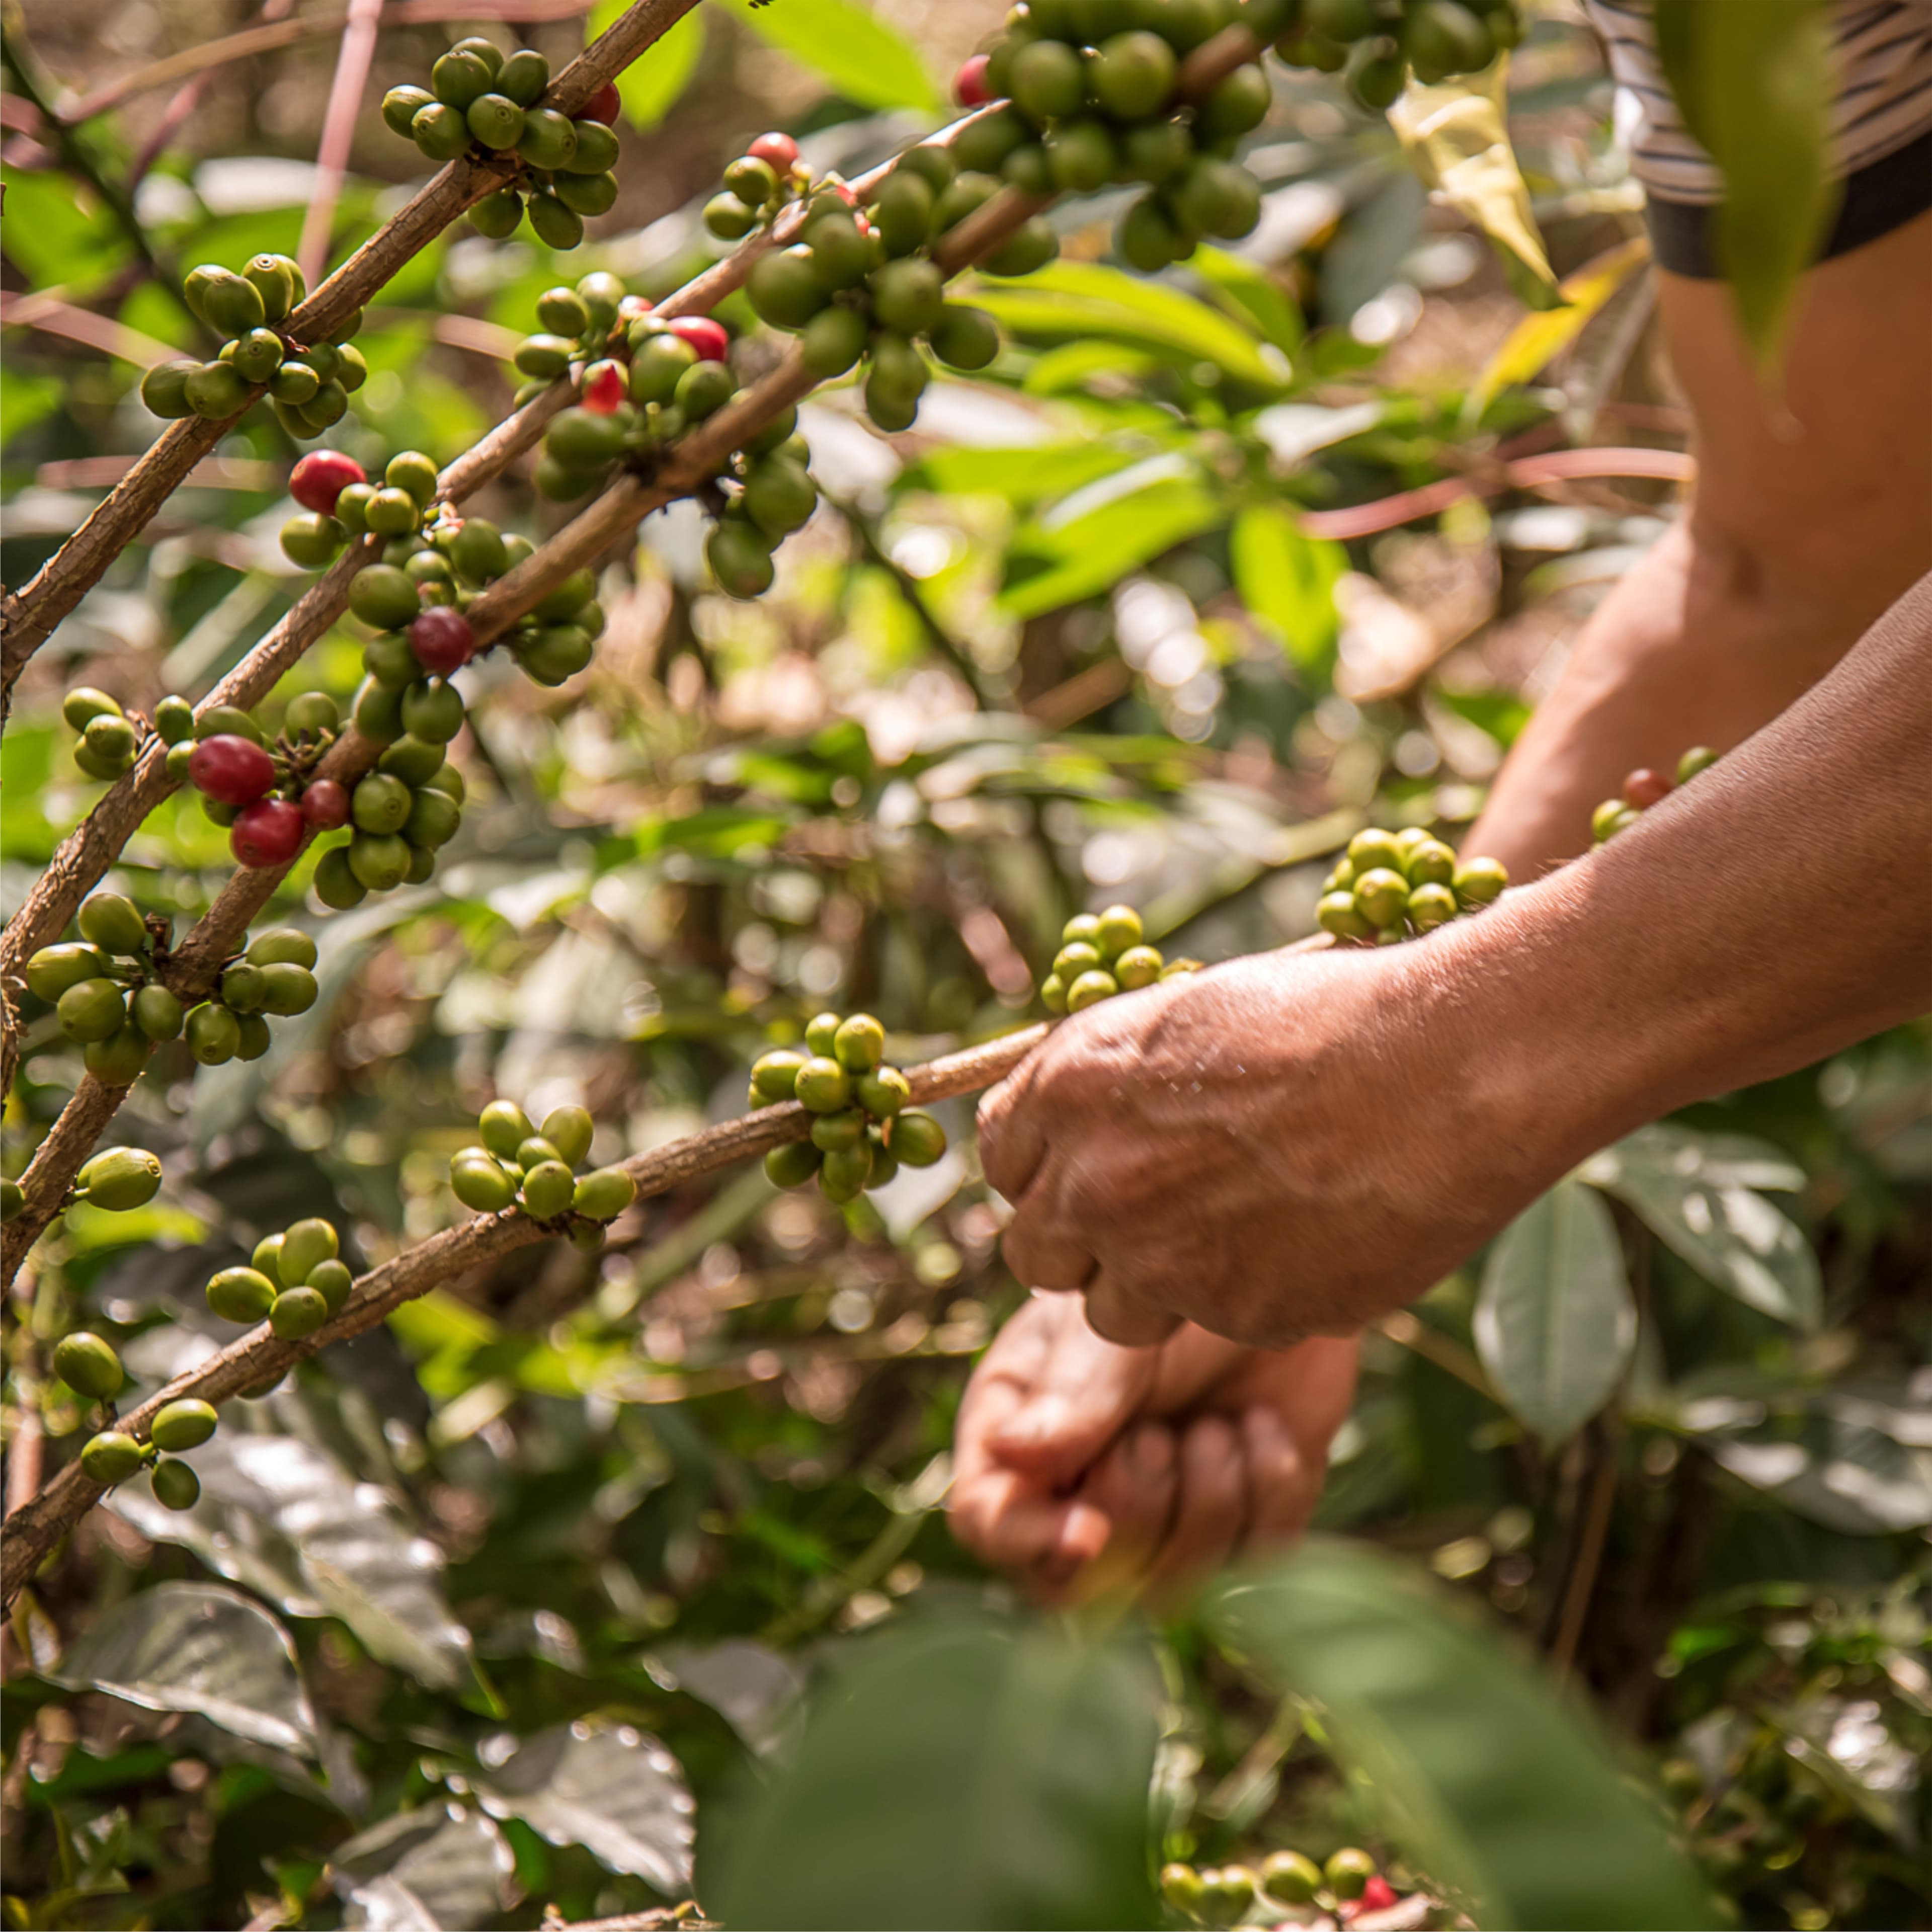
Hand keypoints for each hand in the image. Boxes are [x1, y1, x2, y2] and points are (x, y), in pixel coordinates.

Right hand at [949, 1292, 1357, 1606]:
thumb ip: (1075, 1393)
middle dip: (1134, 1509)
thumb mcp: (1117, 1327)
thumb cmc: (1171, 1276)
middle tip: (1160, 1434)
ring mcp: (1164, 1520)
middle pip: (1079, 1581)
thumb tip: (1011, 1457)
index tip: (1087, 1532)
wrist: (1279, 1256)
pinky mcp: (1244, 1528)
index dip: (1029, 1542)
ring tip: (1217, 1425)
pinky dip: (1265, 1492)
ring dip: (1205, 1502)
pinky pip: (1253, 1563)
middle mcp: (1078, 1491)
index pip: (988, 1520)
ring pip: (1171, 1588)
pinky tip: (1264, 1426)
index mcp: (1018, 1434)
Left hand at [976, 942, 1570, 1349]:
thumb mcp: (1188, 1013)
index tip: (1087, 1167)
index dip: (1046, 1169)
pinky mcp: (1242, 1316)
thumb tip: (1076, 1131)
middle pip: (1037, 1254)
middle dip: (1082, 1242)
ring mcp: (1166, 1262)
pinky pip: (1216, 1323)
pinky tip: (1308, 1236)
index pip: (1002, 1161)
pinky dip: (1248, 1294)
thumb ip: (1109, 1081)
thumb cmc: (1331, 1013)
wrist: (1450, 1062)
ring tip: (1236, 1229)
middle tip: (1146, 1219)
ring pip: (1116, 1312)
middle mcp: (1098, 1184)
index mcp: (1072, 1089)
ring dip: (1156, 1285)